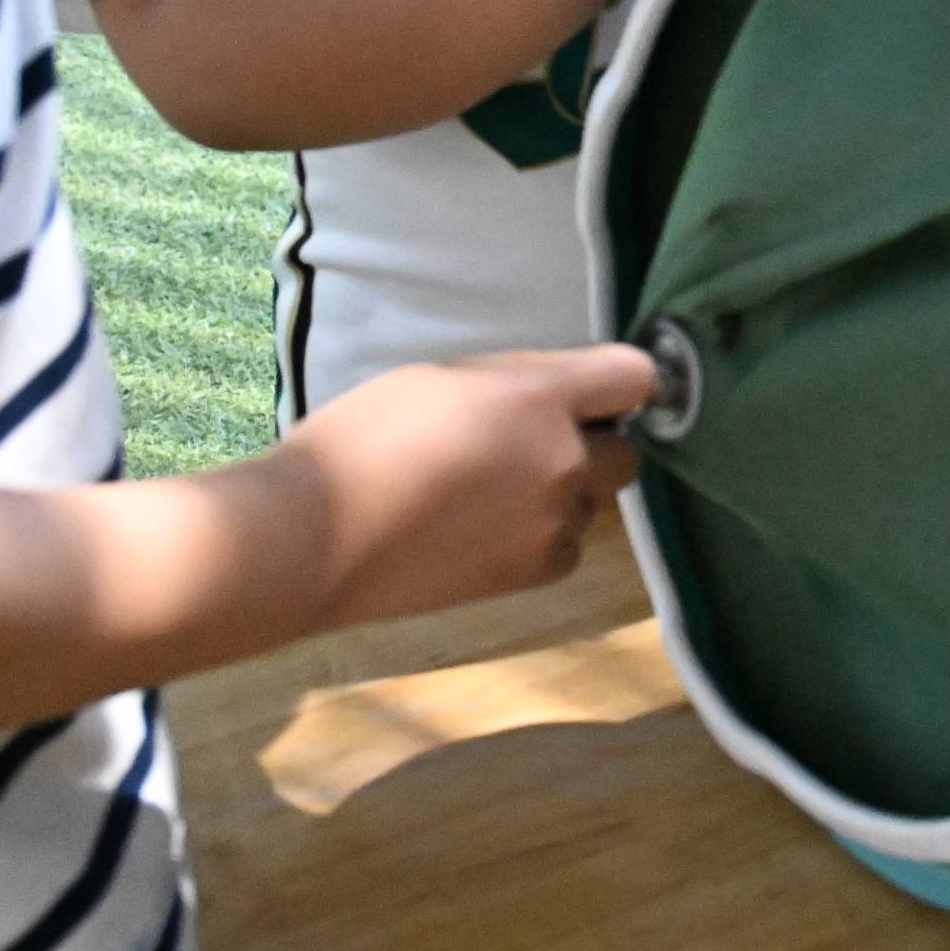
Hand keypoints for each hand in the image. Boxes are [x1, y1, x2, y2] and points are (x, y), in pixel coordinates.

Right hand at [272, 345, 658, 629]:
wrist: (315, 538)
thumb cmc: (360, 440)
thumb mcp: (439, 378)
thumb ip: (514, 382)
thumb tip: (558, 392)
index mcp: (540, 398)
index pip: (634, 377)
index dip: (622, 381)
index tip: (599, 391)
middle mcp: (564, 461)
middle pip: (623, 451)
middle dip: (591, 445)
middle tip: (527, 446)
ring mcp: (553, 522)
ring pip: (590, 502)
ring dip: (561, 494)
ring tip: (489, 496)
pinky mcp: (534, 573)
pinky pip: (566, 546)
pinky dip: (542, 538)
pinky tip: (485, 533)